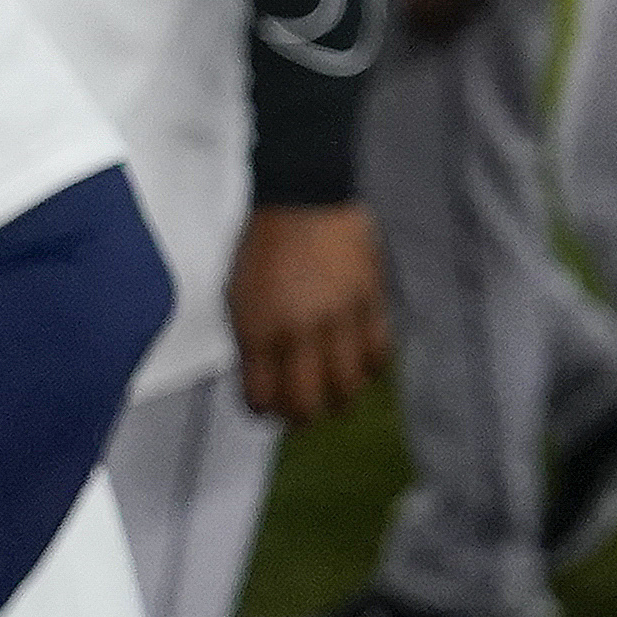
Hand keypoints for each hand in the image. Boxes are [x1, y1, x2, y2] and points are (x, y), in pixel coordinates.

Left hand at [232, 204, 389, 423]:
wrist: (305, 199)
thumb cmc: (263, 248)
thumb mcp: (237, 297)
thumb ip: (251, 341)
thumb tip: (267, 376)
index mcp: (257, 330)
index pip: (261, 397)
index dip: (263, 411)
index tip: (268, 407)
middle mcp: (299, 331)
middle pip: (306, 401)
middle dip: (302, 417)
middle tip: (304, 414)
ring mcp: (340, 318)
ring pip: (348, 384)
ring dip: (341, 398)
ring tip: (338, 395)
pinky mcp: (373, 301)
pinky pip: (379, 351)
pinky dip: (371, 368)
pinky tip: (364, 366)